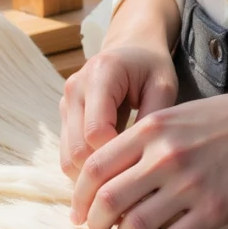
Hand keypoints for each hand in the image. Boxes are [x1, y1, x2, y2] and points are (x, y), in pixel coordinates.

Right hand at [60, 40, 178, 179]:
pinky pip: (68, 155)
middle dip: (104, 172)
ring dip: (93, 175)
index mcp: (101, 74)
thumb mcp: (163, 86)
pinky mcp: (64, 116)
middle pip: (77, 150)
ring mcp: (66, 102)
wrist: (132, 48)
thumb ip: (151, 120)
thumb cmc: (151, 67)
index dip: (117, 155)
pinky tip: (111, 170)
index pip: (96, 132)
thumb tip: (139, 164)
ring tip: (123, 178)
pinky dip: (86, 169)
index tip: (142, 165)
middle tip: (133, 180)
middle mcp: (75, 87)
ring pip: (68, 158)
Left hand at [68, 76, 227, 228]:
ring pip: (135, 228)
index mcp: (154, 128)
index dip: (79, 195)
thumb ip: (146, 139)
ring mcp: (191, 184)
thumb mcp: (181, 113)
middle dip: (96, 224)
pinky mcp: (216, 209)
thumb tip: (109, 173)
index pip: (96, 167)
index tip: (79, 212)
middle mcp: (166, 156)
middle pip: (107, 201)